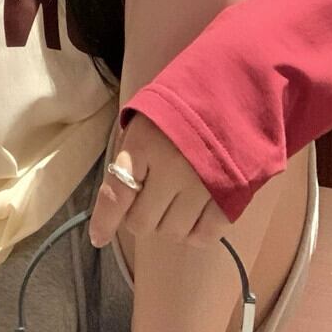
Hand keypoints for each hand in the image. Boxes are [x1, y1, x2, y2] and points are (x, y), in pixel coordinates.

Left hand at [88, 113, 231, 249]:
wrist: (232, 94)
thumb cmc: (179, 108)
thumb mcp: (144, 121)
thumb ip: (129, 157)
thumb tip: (116, 203)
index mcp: (144, 144)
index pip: (117, 193)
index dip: (105, 221)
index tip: (98, 237)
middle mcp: (171, 169)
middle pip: (142, 222)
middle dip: (140, 216)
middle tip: (149, 199)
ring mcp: (202, 186)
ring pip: (172, 232)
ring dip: (167, 224)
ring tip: (174, 201)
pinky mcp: (230, 197)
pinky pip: (204, 236)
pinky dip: (194, 233)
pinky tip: (193, 216)